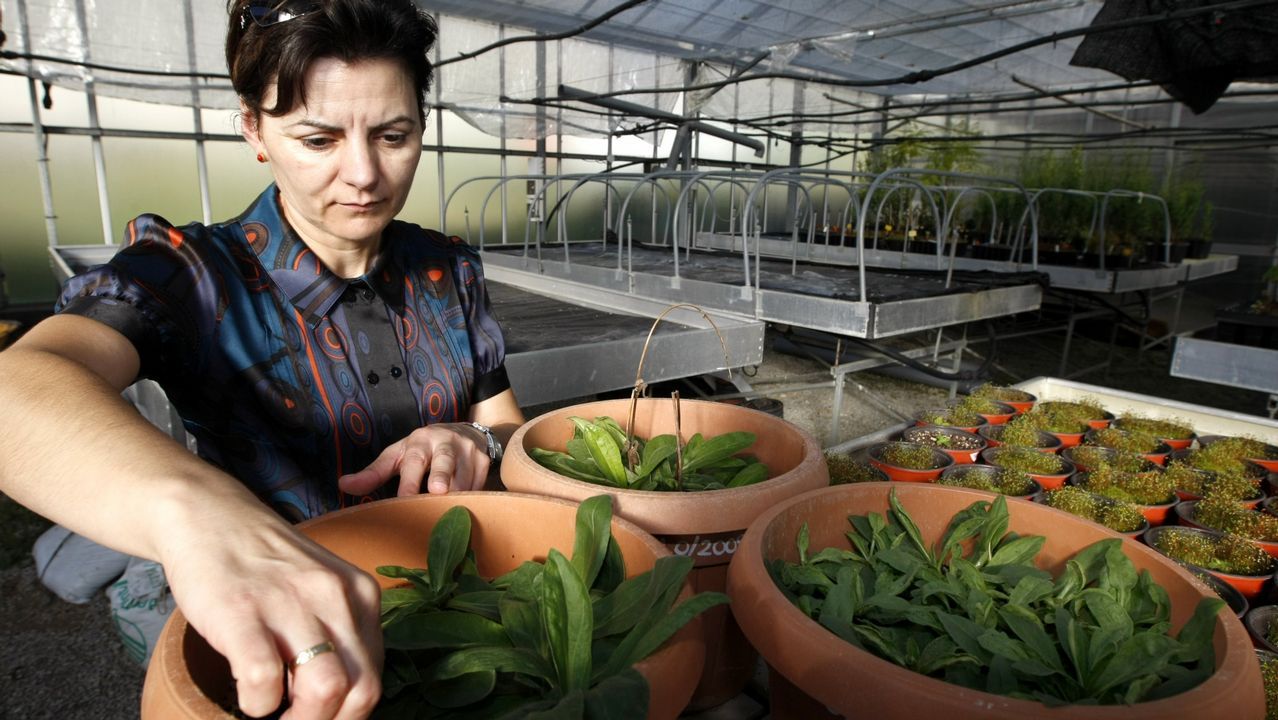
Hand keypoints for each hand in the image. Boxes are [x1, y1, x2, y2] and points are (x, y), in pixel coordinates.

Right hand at [160, 500, 383, 718]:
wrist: (208, 514)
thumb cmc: (263, 562)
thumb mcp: (320, 587)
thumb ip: (339, 630)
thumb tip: (342, 696)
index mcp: (360, 594)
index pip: (375, 676)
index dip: (350, 713)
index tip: (325, 716)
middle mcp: (334, 596)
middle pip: (361, 690)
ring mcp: (289, 603)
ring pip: (326, 690)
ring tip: (276, 714)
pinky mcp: (241, 612)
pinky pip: (264, 680)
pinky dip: (257, 703)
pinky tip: (249, 694)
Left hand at [337, 423, 489, 495]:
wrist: (464, 432)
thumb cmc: (422, 450)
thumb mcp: (397, 456)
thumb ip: (373, 473)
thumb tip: (342, 485)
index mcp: (420, 441)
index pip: (414, 461)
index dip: (410, 481)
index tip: (405, 498)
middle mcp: (446, 442)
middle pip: (445, 461)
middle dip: (443, 476)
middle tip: (438, 491)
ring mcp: (469, 451)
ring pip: (464, 477)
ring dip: (456, 495)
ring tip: (449, 512)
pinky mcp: (484, 462)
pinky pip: (478, 486)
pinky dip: (470, 499)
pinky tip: (463, 508)